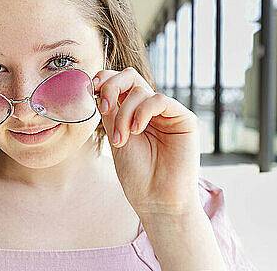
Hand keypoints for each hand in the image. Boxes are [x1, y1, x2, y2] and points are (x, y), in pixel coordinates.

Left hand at [92, 67, 201, 216]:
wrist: (156, 200)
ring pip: (141, 89)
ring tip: (122, 139)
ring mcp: (168, 113)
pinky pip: (159, 99)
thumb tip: (100, 85)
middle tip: (105, 108)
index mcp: (134, 112)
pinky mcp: (184, 119)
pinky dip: (142, 111)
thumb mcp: (116, 136)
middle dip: (112, 87)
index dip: (105, 79)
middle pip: (130, 76)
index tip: (92, 88)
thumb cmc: (137, 175)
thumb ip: (112, 110)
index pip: (121, 83)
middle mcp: (151, 109)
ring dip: (124, 113)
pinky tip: (137, 130)